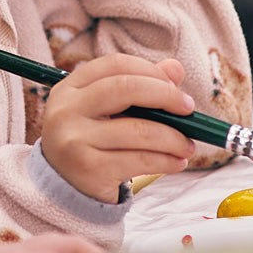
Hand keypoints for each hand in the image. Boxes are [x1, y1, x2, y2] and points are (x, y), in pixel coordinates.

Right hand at [42, 54, 196, 200]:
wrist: (63, 187)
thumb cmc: (92, 140)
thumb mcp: (108, 110)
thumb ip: (139, 85)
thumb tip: (175, 69)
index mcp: (69, 88)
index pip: (116, 65)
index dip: (151, 71)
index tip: (175, 85)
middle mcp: (66, 110)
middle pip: (126, 88)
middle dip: (166, 96)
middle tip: (189, 109)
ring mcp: (75, 140)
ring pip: (139, 130)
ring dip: (174, 138)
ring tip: (187, 145)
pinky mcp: (90, 169)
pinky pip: (141, 160)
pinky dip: (167, 161)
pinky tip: (176, 163)